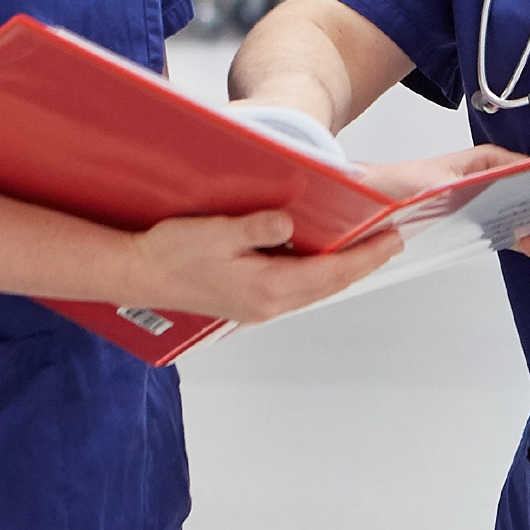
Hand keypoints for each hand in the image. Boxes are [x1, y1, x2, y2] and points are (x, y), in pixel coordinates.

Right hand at [127, 211, 403, 326]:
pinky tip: (320, 260)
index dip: (365, 256)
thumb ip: (257, 227)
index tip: (392, 240)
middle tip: (390, 243)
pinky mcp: (248, 303)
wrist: (137, 274)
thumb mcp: (216, 232)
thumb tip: (288, 222)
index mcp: (266, 287)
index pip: (331, 272)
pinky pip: (296, 290)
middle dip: (362, 264)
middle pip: (329, 285)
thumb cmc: (172, 252)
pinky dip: (317, 275)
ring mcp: (258, 307)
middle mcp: (268, 304)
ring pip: (314, 290)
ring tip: (364, 250)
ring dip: (341, 271)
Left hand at [359, 146, 529, 261]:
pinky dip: (527, 239)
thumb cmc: (404, 183)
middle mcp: (496, 178)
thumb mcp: (445, 181)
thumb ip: (483, 182)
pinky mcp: (481, 221)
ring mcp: (491, 200)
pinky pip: (514, 229)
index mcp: (491, 161)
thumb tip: (520, 180)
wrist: (374, 200)